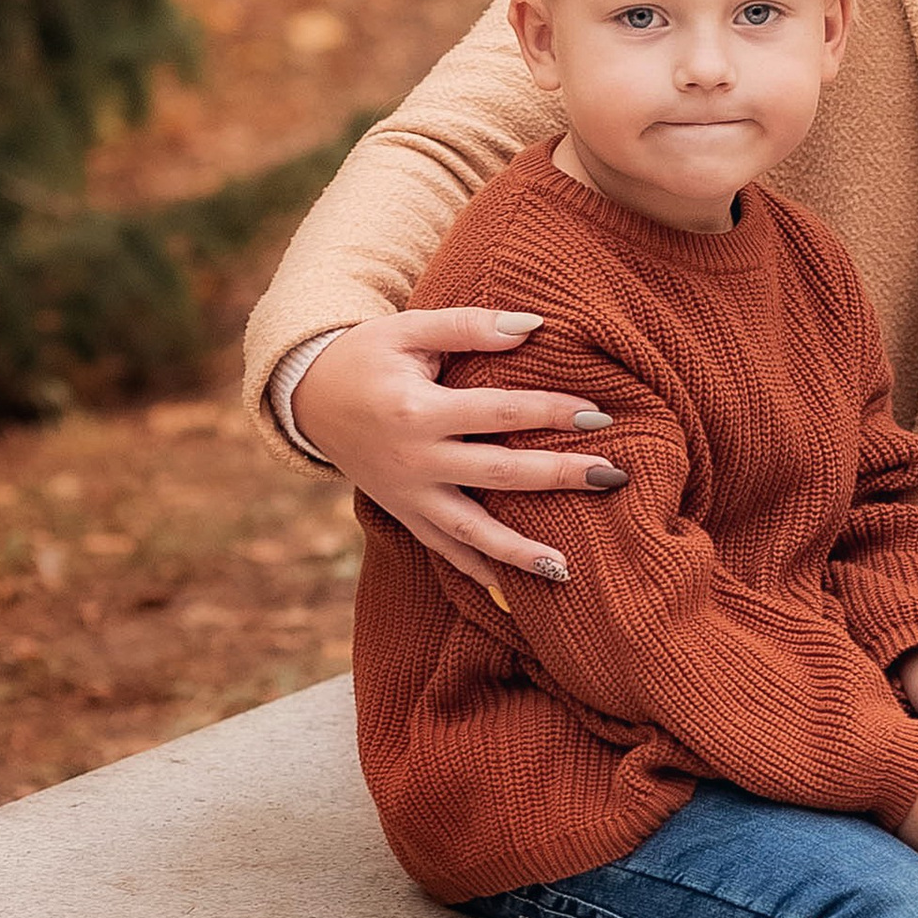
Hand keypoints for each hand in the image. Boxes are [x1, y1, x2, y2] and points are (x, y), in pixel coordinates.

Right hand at [289, 310, 619, 587]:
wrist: (305, 396)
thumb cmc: (365, 355)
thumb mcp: (409, 329)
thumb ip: (469, 326)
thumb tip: (532, 326)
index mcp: (417, 409)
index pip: (499, 412)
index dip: (552, 412)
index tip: (600, 414)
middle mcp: (413, 460)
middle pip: (498, 475)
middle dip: (558, 477)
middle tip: (613, 478)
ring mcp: (407, 495)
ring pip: (470, 531)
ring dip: (518, 551)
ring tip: (566, 569)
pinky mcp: (402, 513)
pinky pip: (442, 549)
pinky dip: (476, 571)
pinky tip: (511, 591)